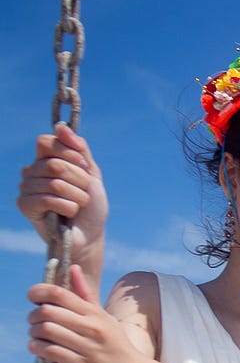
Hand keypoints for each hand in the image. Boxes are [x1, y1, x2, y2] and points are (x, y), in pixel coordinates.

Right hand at [17, 124, 107, 278]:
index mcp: (45, 159)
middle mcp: (32, 171)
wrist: (90, 235)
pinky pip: (46, 199)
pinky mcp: (25, 206)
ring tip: (79, 205)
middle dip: (79, 179)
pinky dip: (67, 207)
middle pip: (54, 163)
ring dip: (77, 196)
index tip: (84, 166)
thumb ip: (79, 149)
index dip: (68, 152)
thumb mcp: (91, 173)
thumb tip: (61, 127)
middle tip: (85, 192)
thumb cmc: (91, 205)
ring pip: (53, 183)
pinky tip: (70, 214)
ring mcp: (26, 188)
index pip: (46, 142)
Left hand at [27, 266, 150, 362]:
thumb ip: (85, 294)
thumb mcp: (105, 318)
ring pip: (47, 331)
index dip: (39, 292)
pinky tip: (37, 348)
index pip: (59, 294)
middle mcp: (92, 327)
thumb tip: (73, 267)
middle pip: (48, 312)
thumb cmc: (116, 345)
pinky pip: (52, 352)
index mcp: (95, 313)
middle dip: (33, 315)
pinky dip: (38, 348)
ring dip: (33, 333)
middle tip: (33, 321)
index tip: (33, 297)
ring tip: (35, 336)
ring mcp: (88, 347)